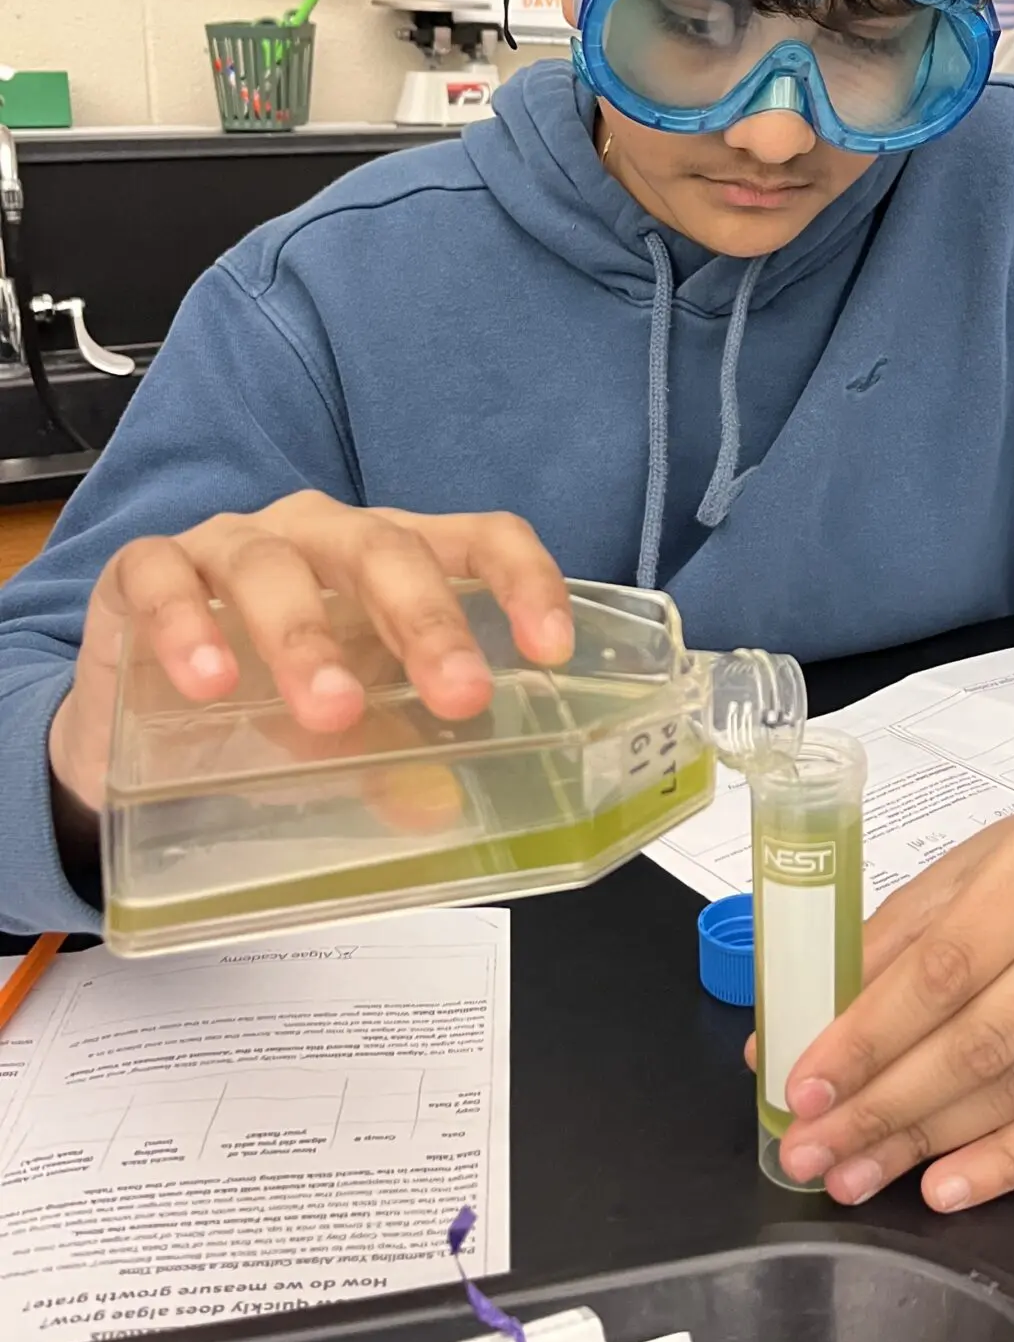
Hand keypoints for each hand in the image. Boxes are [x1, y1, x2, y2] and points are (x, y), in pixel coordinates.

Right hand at [48, 490, 574, 817]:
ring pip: (275, 561)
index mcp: (392, 555)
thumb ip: (390, 760)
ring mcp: (231, 542)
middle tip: (458, 695)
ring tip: (329, 710)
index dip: (523, 580)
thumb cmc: (267, 700)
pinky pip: (163, 577)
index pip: (478, 538)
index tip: (551, 648)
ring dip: (306, 634)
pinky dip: (186, 625)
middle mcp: (319, 533)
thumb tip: (439, 808)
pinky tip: (209, 681)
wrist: (134, 708)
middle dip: (425, 619)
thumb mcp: (344, 735)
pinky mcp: (145, 567)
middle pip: (384, 547)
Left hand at [768, 766, 1013, 1212]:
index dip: (869, 1034)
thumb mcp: (963, 872)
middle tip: (814, 1151)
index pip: (946, 965)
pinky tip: (942, 1187)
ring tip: (855, 1175)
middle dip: (884, 1105)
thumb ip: (884, 945)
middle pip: (982, 1040)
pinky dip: (1006, 1163)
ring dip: (928, 1144)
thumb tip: (785, 1036)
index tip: (803, 1088)